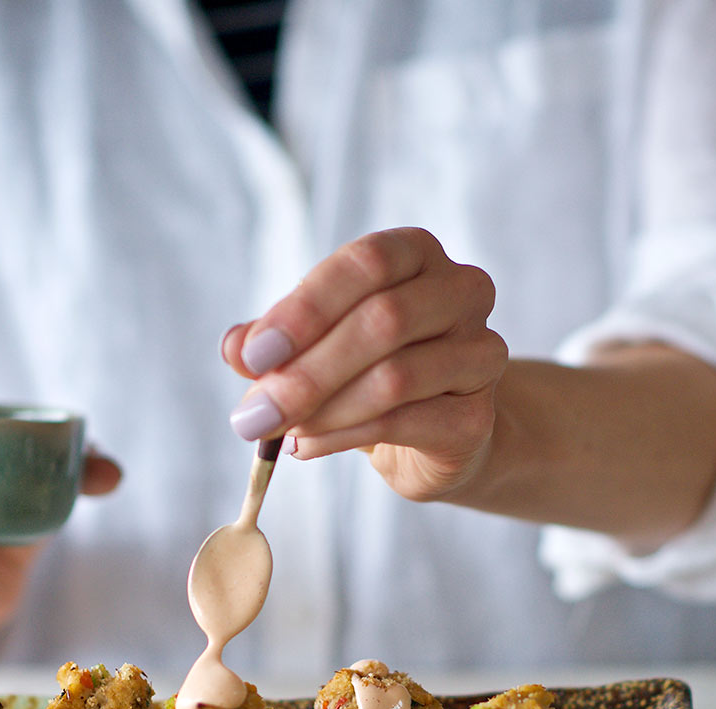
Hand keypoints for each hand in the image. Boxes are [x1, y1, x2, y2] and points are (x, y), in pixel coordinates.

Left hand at [222, 227, 506, 501]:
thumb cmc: (370, 371)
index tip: (254, 355)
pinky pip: (405, 423)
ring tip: (280, 431)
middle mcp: (462, 292)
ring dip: (323, 410)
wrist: (434, 435)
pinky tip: (306, 446)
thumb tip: (235, 347)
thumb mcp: (314, 345)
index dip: (306, 307)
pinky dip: (343, 437)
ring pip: (395, 377)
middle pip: (385, 320)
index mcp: (418, 254)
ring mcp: (480, 354)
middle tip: (255, 412)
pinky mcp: (477, 416)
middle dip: (307, 371)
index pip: (366, 262)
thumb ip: (276, 341)